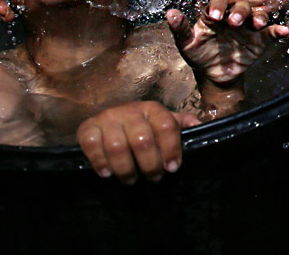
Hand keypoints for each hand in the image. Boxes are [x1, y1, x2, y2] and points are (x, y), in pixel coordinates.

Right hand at [76, 101, 200, 183]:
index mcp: (152, 108)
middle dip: (149, 164)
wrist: (108, 121)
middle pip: (142, 139)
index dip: (171, 149)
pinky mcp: (87, 127)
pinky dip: (99, 162)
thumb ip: (181, 124)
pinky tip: (107, 174)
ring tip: (130, 179)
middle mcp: (129, 110)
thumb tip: (201, 125)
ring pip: (117, 145)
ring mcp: (107, 118)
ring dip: (125, 168)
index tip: (172, 168)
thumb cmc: (142, 126)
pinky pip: (91, 145)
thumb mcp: (162, 122)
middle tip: (152, 178)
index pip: (166, 126)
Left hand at [166, 0, 288, 86]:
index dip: (217, 7)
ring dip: (257, 17)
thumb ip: (180, 28)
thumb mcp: (186, 43)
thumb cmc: (199, 54)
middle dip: (238, 12)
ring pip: (256, 15)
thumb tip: (170, 13)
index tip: (214, 17)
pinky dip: (278, 30)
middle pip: (240, 6)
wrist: (214, 74)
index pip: (218, 4)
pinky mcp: (259, 40)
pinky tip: (284, 31)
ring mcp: (247, 28)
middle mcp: (232, 17)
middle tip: (233, 23)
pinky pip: (271, 32)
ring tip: (255, 25)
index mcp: (215, 15)